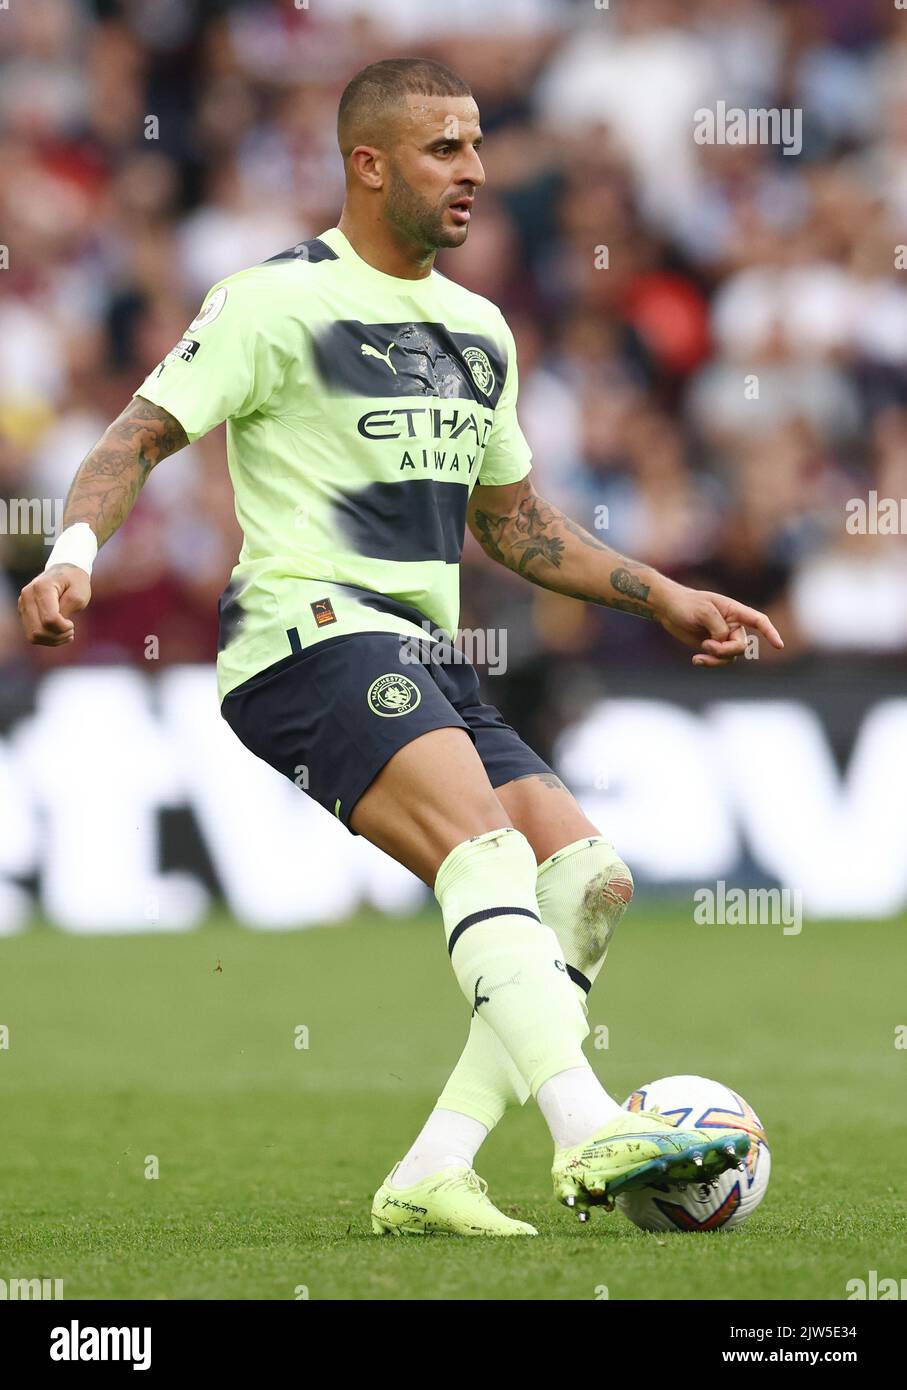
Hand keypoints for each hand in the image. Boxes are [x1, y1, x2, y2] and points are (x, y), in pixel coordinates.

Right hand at [18, 565, 91, 646]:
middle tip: (71, 629)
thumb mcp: (80, 593)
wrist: (64, 571)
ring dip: (53, 640)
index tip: (71, 623)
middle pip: (39, 630)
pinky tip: (58, 633)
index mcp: (42, 588)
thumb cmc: (75, 581)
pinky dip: (47, 639)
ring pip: (33, 636)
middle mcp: (27, 596)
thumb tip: (57, 624)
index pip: (50, 619)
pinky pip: (32, 635)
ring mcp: (23, 605)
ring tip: (66, 632)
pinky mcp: (23, 613)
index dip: (63, 627)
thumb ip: (68, 608)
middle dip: (58, 636)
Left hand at [653, 581, 783, 667]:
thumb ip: (718, 627)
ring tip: (699, 655)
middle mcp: (733, 626)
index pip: (758, 621)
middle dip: (726, 650)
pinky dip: (709, 662)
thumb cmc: (687, 605)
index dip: (770, 633)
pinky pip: (719, 661)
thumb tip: (724, 642)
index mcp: (735, 611)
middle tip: (707, 645)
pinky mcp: (713, 647)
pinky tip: (695, 660)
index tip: (779, 646)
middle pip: (741, 646)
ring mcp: (723, 638)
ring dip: (716, 658)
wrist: (669, 609)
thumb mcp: (703, 611)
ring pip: (730, 656)